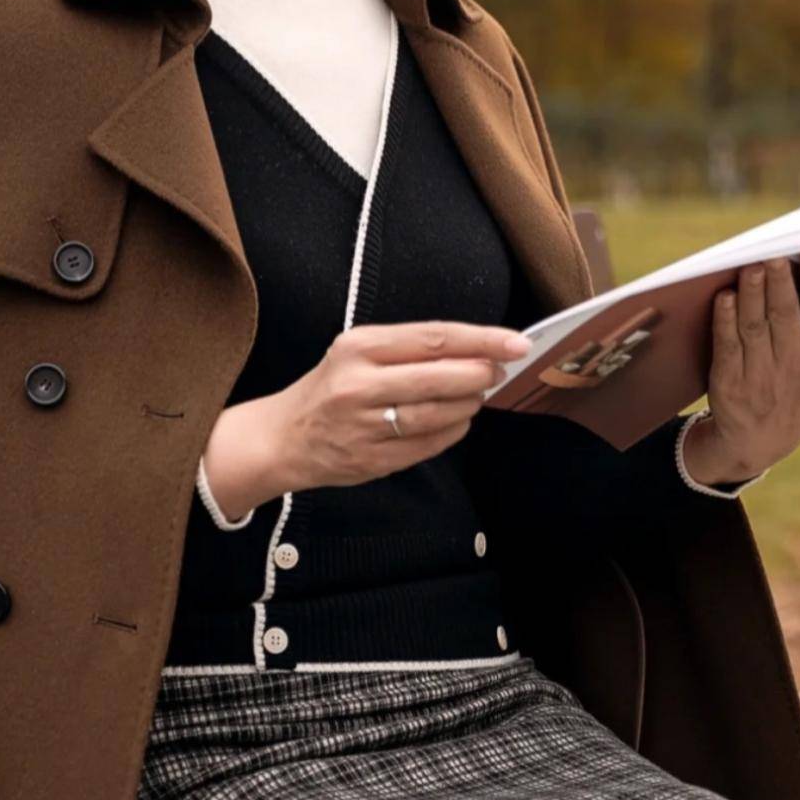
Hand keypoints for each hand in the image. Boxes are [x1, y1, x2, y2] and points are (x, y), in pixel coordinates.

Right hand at [266, 320, 527, 491]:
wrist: (283, 437)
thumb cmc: (331, 388)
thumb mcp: (358, 352)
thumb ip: (411, 349)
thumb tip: (478, 350)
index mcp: (358, 347)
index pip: (433, 338)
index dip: (481, 339)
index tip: (516, 342)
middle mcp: (358, 384)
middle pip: (439, 377)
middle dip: (480, 373)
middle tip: (501, 370)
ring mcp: (363, 426)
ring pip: (436, 414)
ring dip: (468, 404)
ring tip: (478, 395)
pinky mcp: (370, 460)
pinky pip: (427, 446)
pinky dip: (453, 432)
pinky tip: (459, 421)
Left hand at [697, 251, 799, 479]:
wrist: (763, 436)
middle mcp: (796, 362)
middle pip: (786, 313)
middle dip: (781, 281)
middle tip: (776, 251)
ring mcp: (761, 374)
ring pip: (755, 326)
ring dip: (752, 294)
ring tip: (751, 265)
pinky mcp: (729, 382)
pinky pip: (727, 345)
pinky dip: (724, 320)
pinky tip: (723, 296)